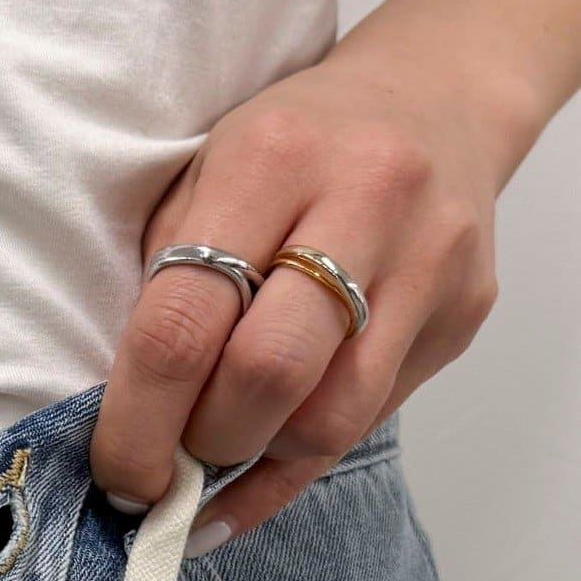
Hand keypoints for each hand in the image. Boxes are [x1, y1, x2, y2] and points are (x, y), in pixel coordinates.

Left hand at [90, 40, 510, 554]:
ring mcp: (429, 259)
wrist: (436, 97)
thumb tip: (129, 426)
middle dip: (202, 446)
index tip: (117, 474)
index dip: (138, 424)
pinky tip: (254, 483)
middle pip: (267, 376)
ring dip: (258, 459)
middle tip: (166, 470)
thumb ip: (168, 289)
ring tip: (217, 456)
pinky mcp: (462, 311)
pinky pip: (368, 422)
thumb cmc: (290, 151)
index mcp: (271, 159)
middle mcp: (366, 199)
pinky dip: (297, 465)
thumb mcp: (205, 178)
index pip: (184, 324)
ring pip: (329, 418)